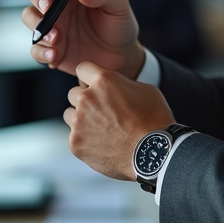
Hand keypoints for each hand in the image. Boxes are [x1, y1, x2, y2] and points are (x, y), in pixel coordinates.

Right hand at [23, 0, 144, 78]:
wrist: (124, 56)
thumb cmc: (121, 25)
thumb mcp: (118, 5)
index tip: (48, 3)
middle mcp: (56, 12)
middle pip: (30, 9)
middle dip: (35, 18)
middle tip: (54, 30)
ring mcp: (53, 33)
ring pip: (31, 30)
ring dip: (39, 37)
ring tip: (57, 45)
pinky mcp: (54, 52)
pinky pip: (37, 52)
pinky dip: (41, 54)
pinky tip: (55, 57)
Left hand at [63, 61, 174, 181]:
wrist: (153, 153)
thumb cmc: (153, 120)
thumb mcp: (144, 90)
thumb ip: (121, 83)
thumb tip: (114, 87)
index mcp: (103, 80)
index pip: (82, 69)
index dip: (89, 77)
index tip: (93, 85)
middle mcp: (87, 98)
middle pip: (73, 93)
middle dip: (85, 100)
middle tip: (102, 112)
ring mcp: (79, 122)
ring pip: (70, 114)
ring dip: (81, 119)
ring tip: (101, 129)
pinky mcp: (75, 143)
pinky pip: (74, 136)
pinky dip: (84, 139)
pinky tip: (102, 144)